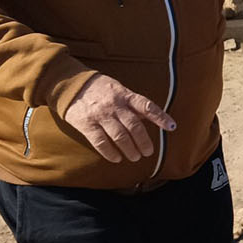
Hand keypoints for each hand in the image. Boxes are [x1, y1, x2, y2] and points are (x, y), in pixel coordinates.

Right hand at [62, 73, 176, 163]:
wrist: (71, 84)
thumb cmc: (99, 88)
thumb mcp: (119, 89)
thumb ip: (132, 103)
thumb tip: (150, 117)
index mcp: (125, 95)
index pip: (146, 106)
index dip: (160, 117)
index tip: (172, 126)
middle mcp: (114, 105)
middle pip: (134, 126)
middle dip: (144, 141)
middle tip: (148, 152)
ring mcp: (100, 115)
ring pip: (120, 136)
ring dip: (130, 149)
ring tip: (135, 157)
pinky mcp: (86, 124)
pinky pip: (101, 142)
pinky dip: (110, 153)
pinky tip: (116, 158)